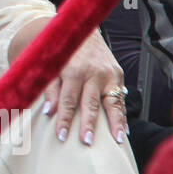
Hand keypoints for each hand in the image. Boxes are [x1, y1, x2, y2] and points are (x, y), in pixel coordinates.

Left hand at [41, 29, 126, 145]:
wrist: (83, 31)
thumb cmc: (63, 52)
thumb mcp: (51, 66)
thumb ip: (49, 88)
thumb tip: (48, 112)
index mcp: (74, 70)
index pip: (68, 100)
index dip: (64, 119)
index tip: (61, 136)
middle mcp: (94, 73)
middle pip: (91, 104)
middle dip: (89, 124)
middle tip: (87, 142)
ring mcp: (109, 74)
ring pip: (113, 103)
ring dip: (115, 123)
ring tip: (117, 141)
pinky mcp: (118, 74)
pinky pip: (121, 99)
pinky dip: (123, 115)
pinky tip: (124, 131)